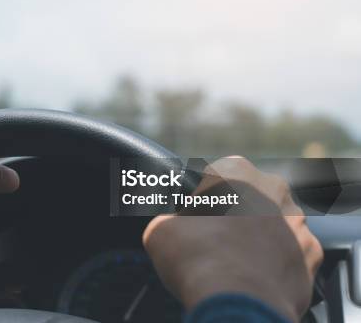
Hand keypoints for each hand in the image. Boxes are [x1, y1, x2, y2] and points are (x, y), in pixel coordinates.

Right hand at [142, 157, 322, 322]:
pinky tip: (257, 276)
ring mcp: (298, 221)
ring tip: (237, 261)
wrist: (238, 301)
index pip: (217, 175)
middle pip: (251, 196)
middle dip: (238, 213)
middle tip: (216, 239)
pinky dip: (277, 262)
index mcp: (235, 171)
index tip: (197, 218)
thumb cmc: (197, 257)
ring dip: (260, 236)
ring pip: (275, 223)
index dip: (204, 197)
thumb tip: (172, 227)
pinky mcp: (312, 253)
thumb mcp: (160, 229)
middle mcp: (273, 188)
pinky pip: (292, 253)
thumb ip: (170, 219)